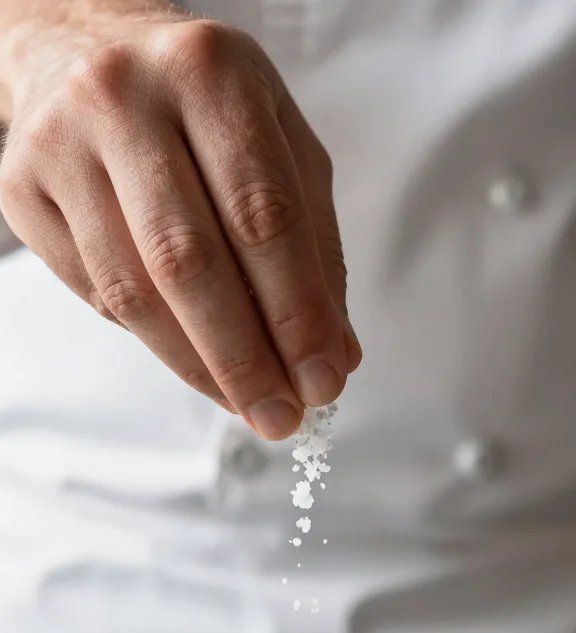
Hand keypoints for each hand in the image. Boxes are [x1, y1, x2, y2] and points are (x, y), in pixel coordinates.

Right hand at [0, 9, 361, 438]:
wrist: (85, 51)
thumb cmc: (200, 106)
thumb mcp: (277, 143)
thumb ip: (313, 243)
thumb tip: (333, 353)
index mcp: (209, 72)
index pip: (261, 215)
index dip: (297, 312)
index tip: (325, 379)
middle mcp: (124, 97)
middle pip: (189, 260)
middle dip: (245, 357)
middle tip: (282, 416)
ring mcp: (60, 144)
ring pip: (133, 290)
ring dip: (196, 366)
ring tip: (244, 404)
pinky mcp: (21, 189)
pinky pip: (95, 292)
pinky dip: (153, 340)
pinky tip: (193, 358)